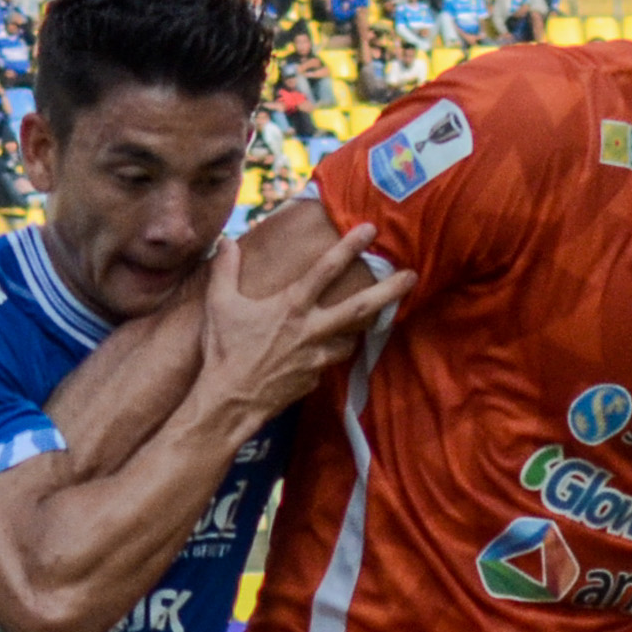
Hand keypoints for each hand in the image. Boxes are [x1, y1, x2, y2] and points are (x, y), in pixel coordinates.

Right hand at [195, 219, 407, 418]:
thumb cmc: (224, 351)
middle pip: (360, 308)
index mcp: (291, 307)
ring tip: (377, 314)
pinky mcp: (315, 378)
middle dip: (389, 291)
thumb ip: (224, 269)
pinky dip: (334, 351)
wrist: (229, 402)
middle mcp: (311, 330)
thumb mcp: (219, 304)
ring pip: (352, 337)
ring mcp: (317, 357)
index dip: (348, 247)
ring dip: (364, 326)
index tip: (370, 229)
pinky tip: (332, 347)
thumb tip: (225, 241)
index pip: (325, 270)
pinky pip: (331, 360)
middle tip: (412, 276)